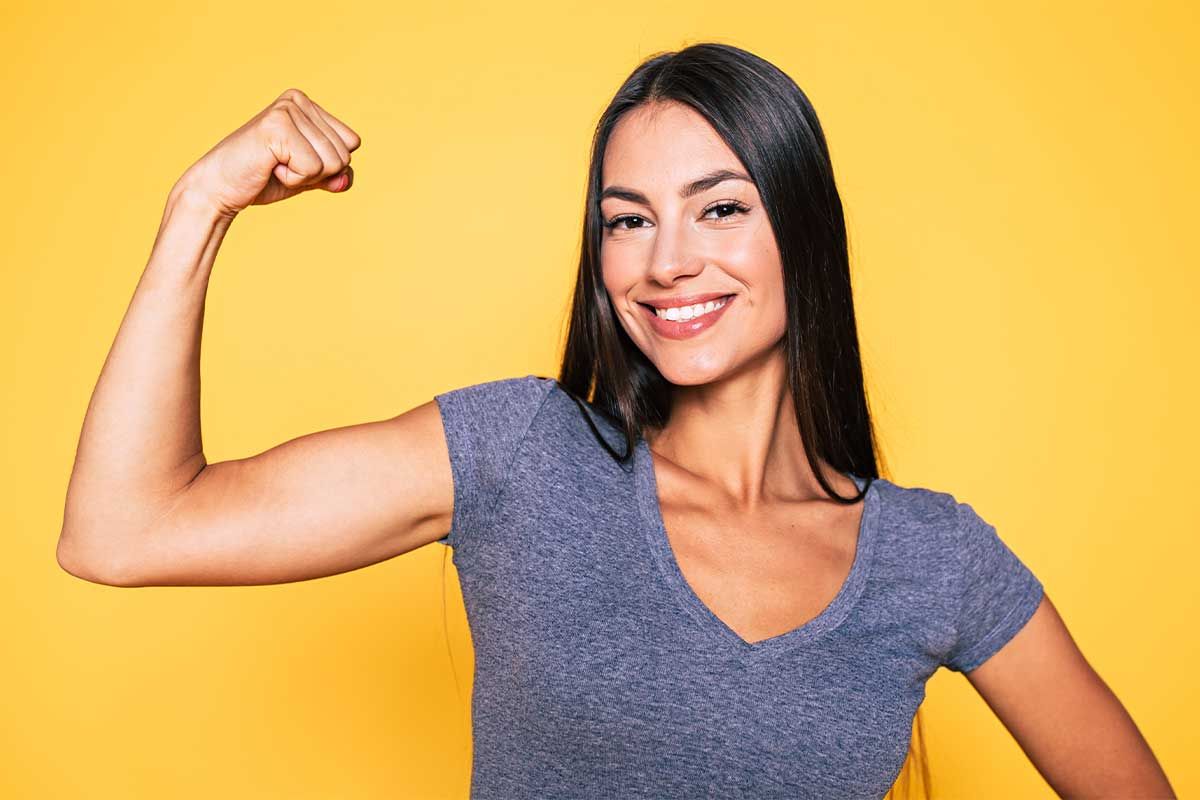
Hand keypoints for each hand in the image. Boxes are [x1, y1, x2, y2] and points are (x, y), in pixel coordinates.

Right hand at [176, 88, 361, 218]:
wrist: (221, 188)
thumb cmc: (264, 179)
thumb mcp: (309, 176)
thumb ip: (335, 175)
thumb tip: (345, 180)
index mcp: (308, 105)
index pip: (352, 143)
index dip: (329, 166)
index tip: (295, 161)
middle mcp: (298, 100)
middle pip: (344, 154)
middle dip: (317, 173)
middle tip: (282, 166)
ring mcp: (287, 110)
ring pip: (331, 162)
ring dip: (304, 176)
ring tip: (275, 166)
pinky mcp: (277, 126)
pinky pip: (312, 168)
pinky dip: (293, 179)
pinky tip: (270, 168)